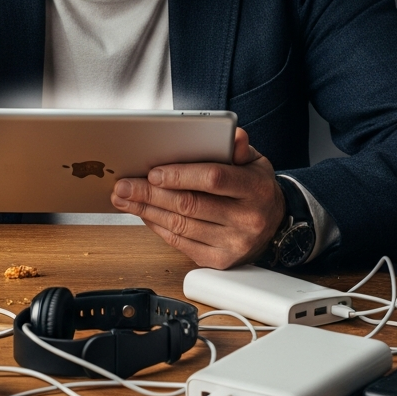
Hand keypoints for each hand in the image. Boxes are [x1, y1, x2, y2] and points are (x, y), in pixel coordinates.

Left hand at [110, 128, 286, 268]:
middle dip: (150, 194)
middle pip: (190, 205)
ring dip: (147, 211)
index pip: (214, 179)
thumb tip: (232, 134)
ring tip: (124, 198)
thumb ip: (239, 147)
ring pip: (180, 226)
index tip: (153, 172)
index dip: (180, 175)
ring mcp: (233, 244)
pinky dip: (157, 227)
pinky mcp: (220, 261)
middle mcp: (247, 220)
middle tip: (124, 185)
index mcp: (255, 190)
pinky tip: (144, 213)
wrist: (273, 225)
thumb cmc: (255, 188)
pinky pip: (180, 243)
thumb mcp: (255, 162)